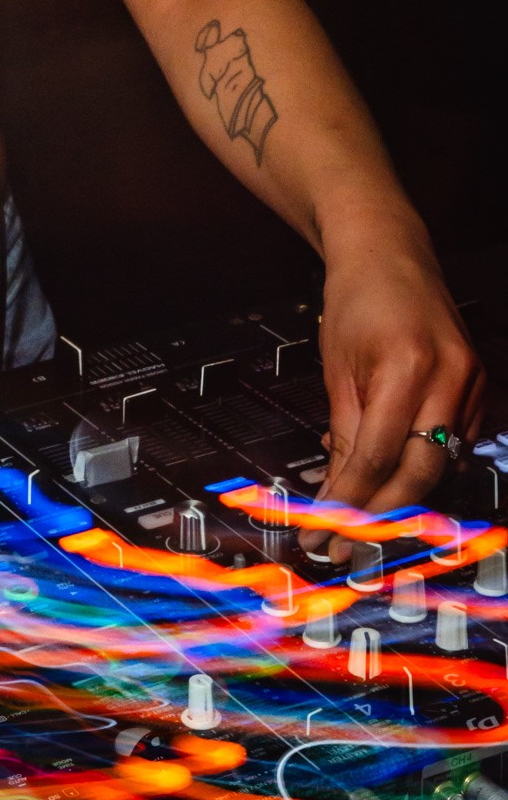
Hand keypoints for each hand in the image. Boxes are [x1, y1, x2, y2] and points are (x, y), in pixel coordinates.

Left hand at [298, 246, 482, 561]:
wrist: (389, 255)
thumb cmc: (358, 299)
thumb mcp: (337, 368)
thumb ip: (343, 433)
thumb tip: (335, 493)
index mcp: (408, 368)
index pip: (379, 458)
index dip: (349, 503)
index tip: (322, 530)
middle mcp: (448, 378)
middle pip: (420, 473)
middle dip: (378, 517)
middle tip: (343, 544)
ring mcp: (470, 383)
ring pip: (440, 466)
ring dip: (400, 498)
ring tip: (361, 522)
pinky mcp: (477, 388)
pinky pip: (453, 446)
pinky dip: (421, 467)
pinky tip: (391, 477)